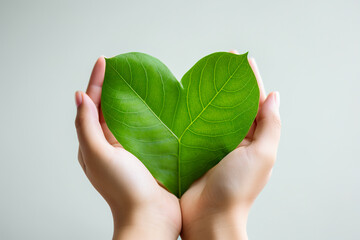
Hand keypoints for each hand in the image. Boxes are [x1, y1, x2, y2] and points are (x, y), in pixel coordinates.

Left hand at [74, 57, 180, 239]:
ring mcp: (129, 148)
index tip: (104, 61)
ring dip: (129, 98)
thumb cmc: (124, 188)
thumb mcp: (98, 155)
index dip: (96, 81)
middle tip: (120, 67)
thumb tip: (80, 97)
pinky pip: (144, 127)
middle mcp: (109, 144)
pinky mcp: (147, 152)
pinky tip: (154, 104)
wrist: (151, 215)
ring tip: (135, 80)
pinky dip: (146, 113)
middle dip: (111, 86)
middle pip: (108, 108)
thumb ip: (86, 126)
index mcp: (94, 143)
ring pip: (126, 116)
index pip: (92, 105)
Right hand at [180, 56, 280, 239]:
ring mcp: (212, 144)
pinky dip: (190, 112)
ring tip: (202, 75)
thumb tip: (274, 96)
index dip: (251, 81)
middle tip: (221, 63)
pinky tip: (184, 99)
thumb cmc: (238, 189)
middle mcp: (234, 140)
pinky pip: (193, 126)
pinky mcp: (193, 149)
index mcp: (253, 139)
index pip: (255, 103)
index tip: (244, 60)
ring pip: (212, 113)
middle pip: (233, 105)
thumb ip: (270, 125)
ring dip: (208, 95)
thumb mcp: (262, 156)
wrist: (208, 217)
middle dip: (229, 84)